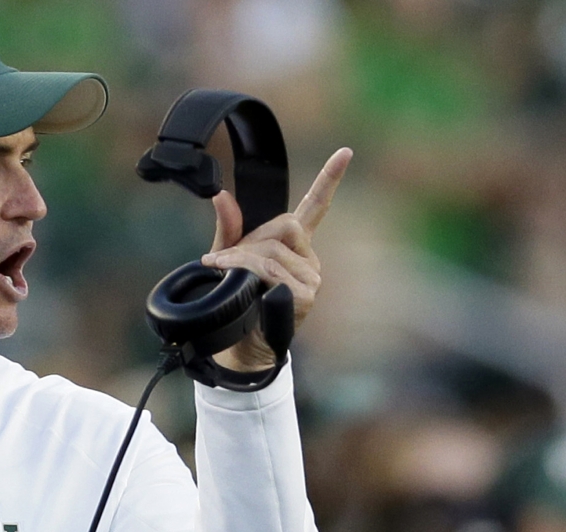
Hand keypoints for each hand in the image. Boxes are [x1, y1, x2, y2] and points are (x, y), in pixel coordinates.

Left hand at [200, 147, 352, 371]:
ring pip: (274, 250)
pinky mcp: (305, 296)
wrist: (238, 344)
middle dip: (249, 240)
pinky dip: (248, 273)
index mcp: (296, 246)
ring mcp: (311, 279)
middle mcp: (309, 260)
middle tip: (223, 262)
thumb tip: (219, 195)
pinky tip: (239, 286)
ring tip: (222, 274)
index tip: (345, 152)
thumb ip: (228, 228)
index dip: (329, 180)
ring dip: (240, 259)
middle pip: (284, 225)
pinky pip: (273, 272)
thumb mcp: (227, 260)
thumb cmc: (236, 301)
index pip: (316, 207)